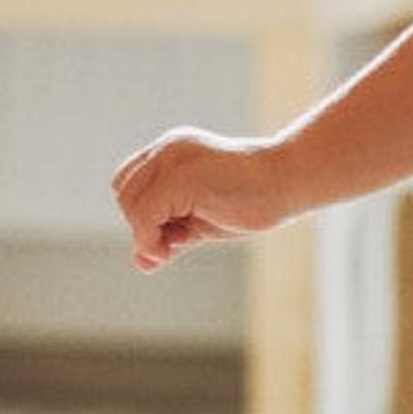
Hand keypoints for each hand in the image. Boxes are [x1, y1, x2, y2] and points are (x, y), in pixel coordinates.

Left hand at [111, 129, 296, 270]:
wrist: (288, 181)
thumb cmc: (254, 201)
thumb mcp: (201, 221)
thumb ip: (170, 237)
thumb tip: (141, 263)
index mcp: (171, 152)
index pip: (130, 183)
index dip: (141, 214)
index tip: (170, 238)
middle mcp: (167, 150)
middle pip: (124, 191)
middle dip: (140, 224)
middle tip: (171, 246)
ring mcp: (172, 160)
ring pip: (129, 202)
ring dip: (144, 234)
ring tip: (174, 248)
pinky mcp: (181, 177)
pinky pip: (144, 213)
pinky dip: (149, 237)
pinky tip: (173, 248)